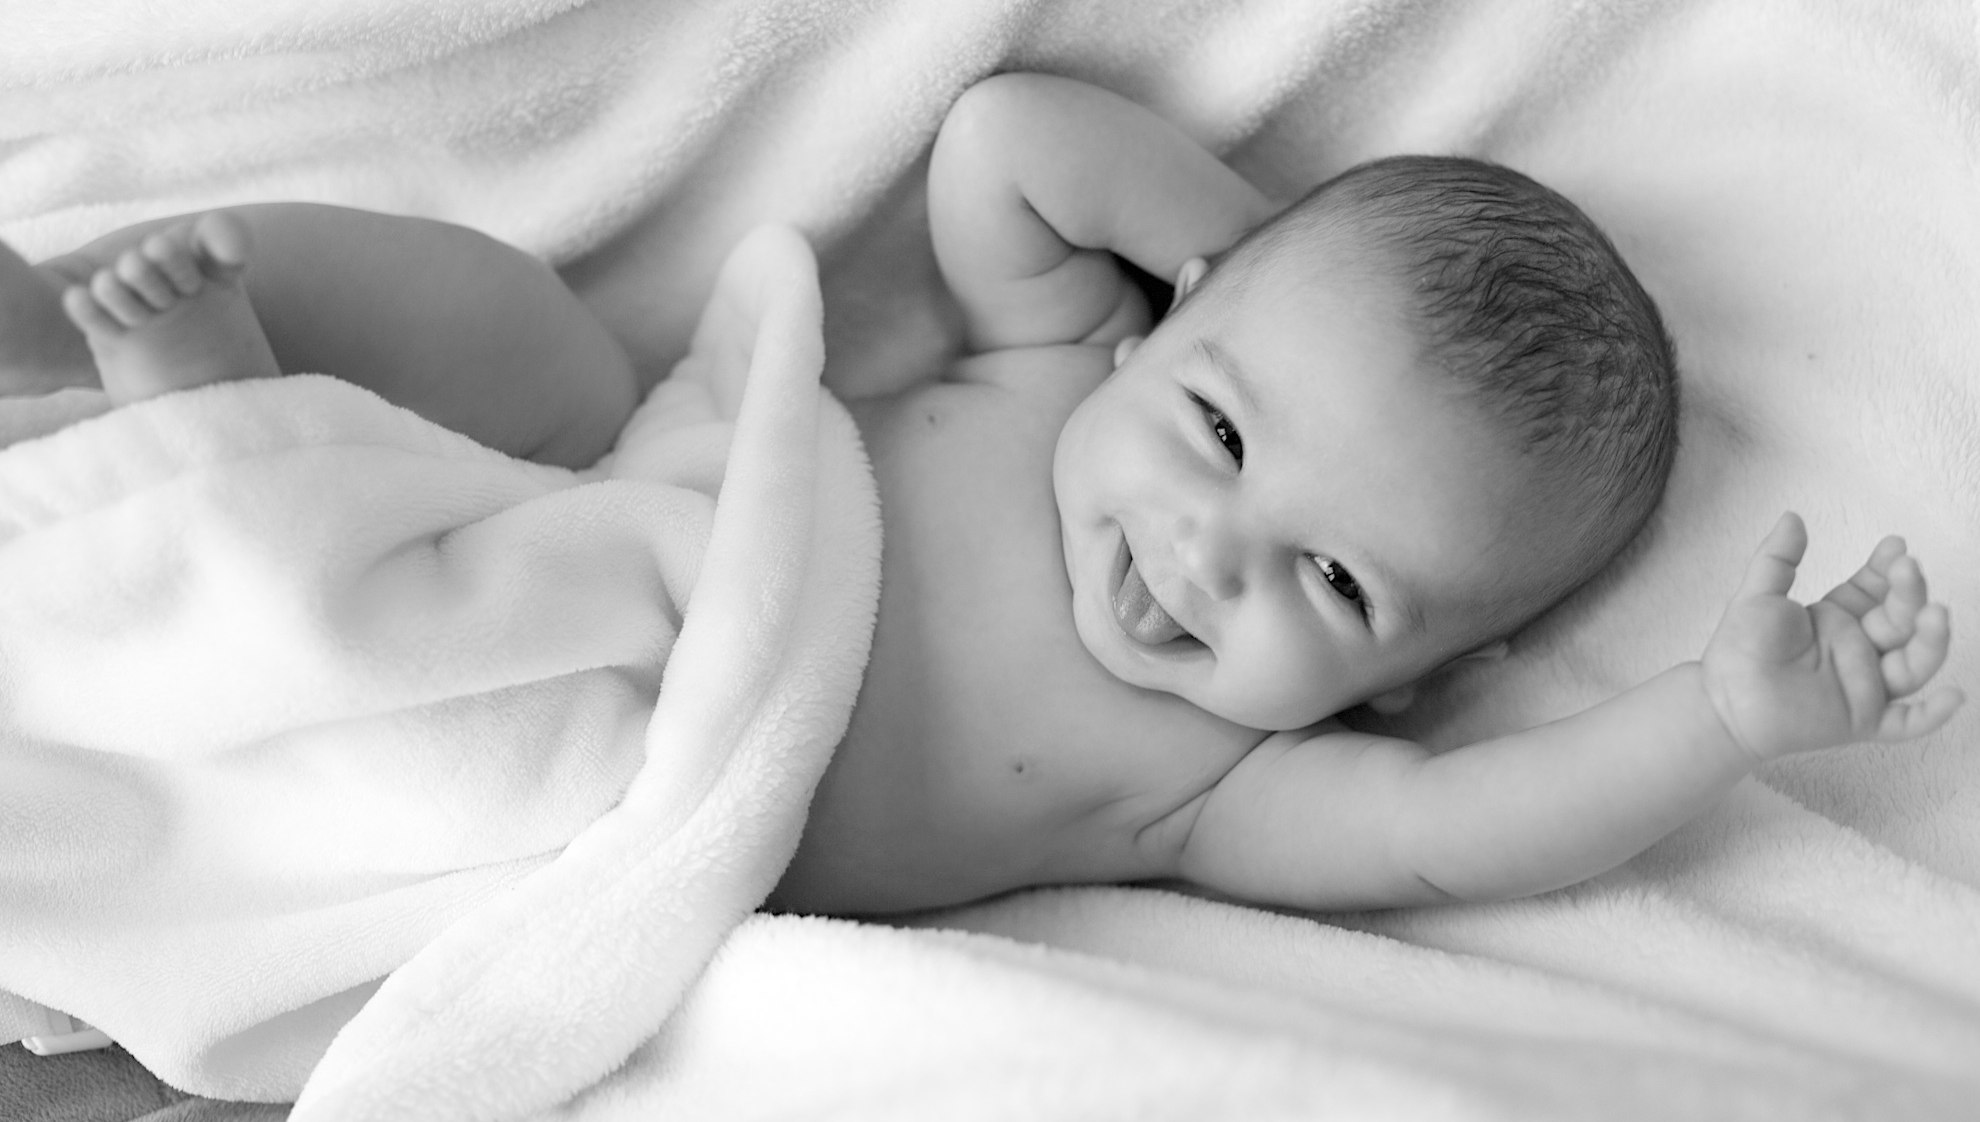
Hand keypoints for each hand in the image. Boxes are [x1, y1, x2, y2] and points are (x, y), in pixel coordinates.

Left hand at [1700, 512, 1962, 761]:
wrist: (1722, 701)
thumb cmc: (1738, 650)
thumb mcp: (1757, 596)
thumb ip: (1777, 558)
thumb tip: (1792, 516)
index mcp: (1837, 620)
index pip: (1877, 591)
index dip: (1889, 569)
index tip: (1895, 546)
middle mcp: (1858, 651)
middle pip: (1901, 620)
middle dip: (1909, 593)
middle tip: (1906, 569)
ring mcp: (1864, 685)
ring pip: (1914, 664)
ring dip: (1932, 640)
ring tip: (1936, 613)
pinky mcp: (1862, 720)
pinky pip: (1906, 722)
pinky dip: (1933, 714)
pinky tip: (1954, 697)